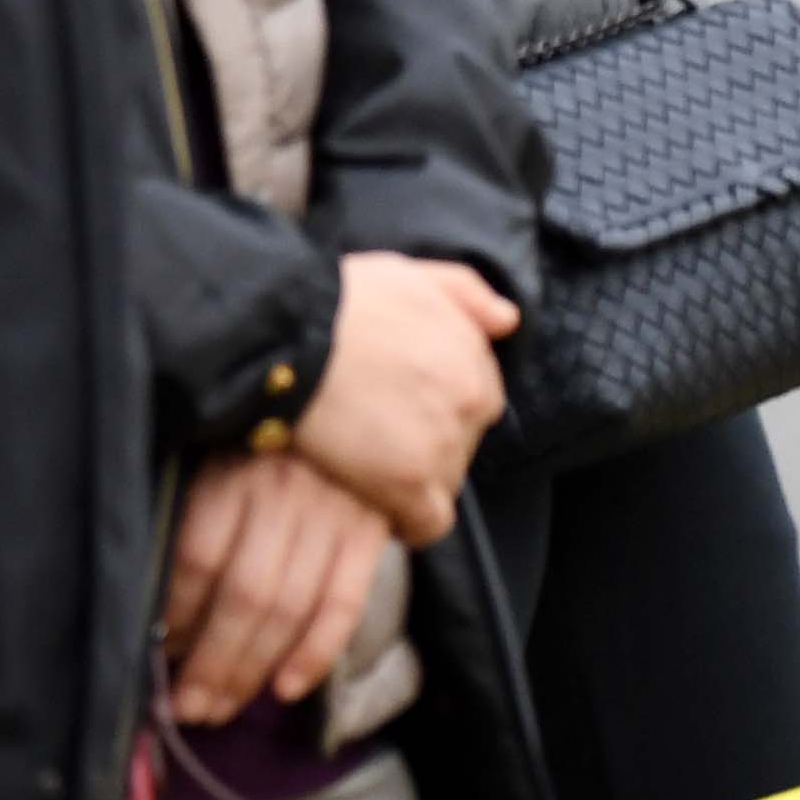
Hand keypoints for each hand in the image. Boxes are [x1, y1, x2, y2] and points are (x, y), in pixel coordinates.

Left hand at [163, 454, 393, 723]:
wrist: (353, 397)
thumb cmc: (268, 437)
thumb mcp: (221, 454)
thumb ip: (199, 518)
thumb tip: (168, 612)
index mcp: (236, 468)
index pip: (199, 557)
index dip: (175, 614)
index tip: (159, 652)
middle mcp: (285, 491)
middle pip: (245, 594)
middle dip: (212, 662)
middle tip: (186, 706)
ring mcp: (335, 512)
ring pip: (290, 608)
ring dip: (251, 670)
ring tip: (219, 708)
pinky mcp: (370, 531)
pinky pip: (344, 603)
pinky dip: (315, 653)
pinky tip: (285, 690)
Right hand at [292, 251, 517, 541]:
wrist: (291, 336)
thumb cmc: (340, 302)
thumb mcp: (410, 275)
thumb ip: (465, 293)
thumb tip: (508, 320)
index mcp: (473, 357)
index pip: (478, 399)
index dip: (439, 407)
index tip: (402, 411)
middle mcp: (471, 401)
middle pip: (464, 442)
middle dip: (429, 443)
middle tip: (378, 439)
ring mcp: (443, 445)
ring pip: (446, 482)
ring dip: (416, 481)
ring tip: (368, 469)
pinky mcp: (409, 485)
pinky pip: (429, 524)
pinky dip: (410, 524)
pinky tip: (380, 511)